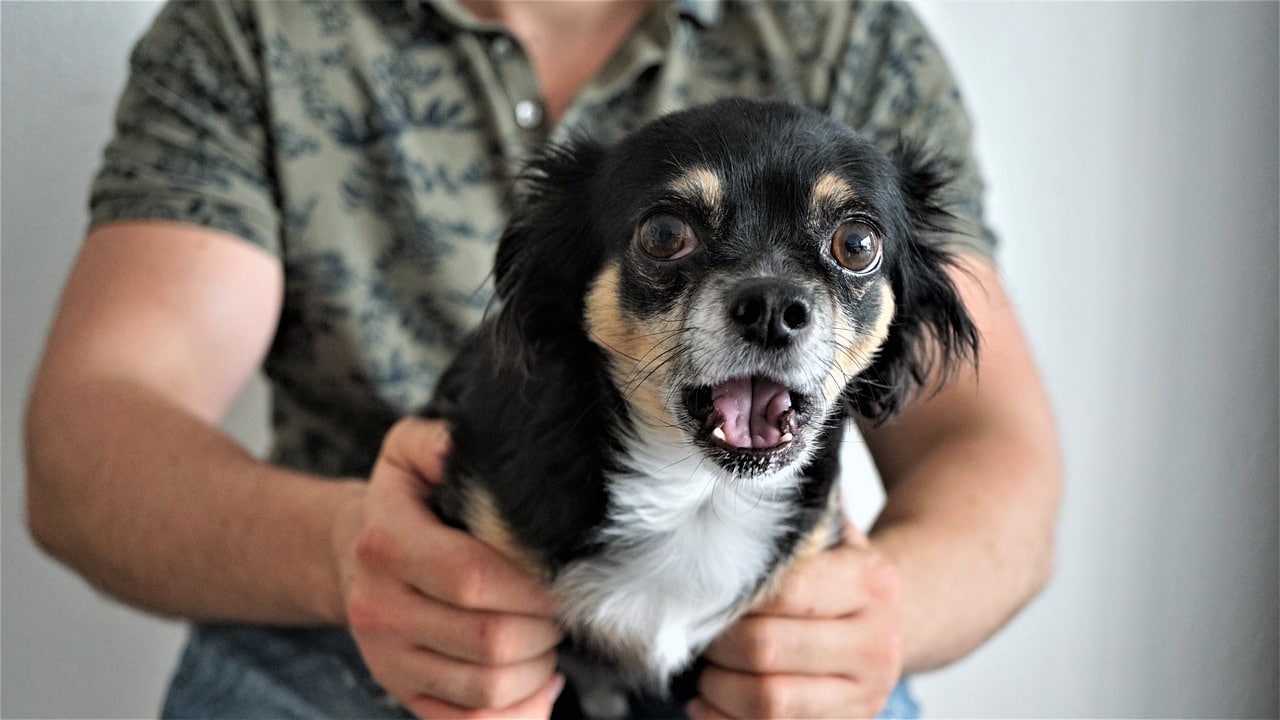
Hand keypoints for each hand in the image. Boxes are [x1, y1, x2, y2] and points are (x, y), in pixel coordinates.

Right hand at [337, 418, 565, 717]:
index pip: (470, 579)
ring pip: (485, 689)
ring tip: (549, 638)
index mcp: (387, 545)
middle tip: (562, 606)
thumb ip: (435, 441)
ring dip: (537, 669)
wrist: (349, 553)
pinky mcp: (402, 693)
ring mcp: (389, 659)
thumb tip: (459, 444)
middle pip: (487, 642)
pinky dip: (519, 712)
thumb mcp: (407, 454)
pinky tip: (541, 682)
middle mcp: (381, 610)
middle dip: (544, 628)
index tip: (562, 576)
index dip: (530, 586)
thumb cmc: (401, 501)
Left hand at [691, 520, 902, 719]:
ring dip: (718, 689)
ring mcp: (866, 693)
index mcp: (871, 582)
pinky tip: (709, 702)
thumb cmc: (839, 574)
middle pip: (766, 650)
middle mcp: (876, 642)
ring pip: (769, 701)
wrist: (890, 620)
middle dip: (716, 644)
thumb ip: (789, 523)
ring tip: (704, 670)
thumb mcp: (830, 536)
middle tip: (697, 632)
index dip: (732, 597)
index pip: (783, 591)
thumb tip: (724, 500)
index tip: (706, 593)